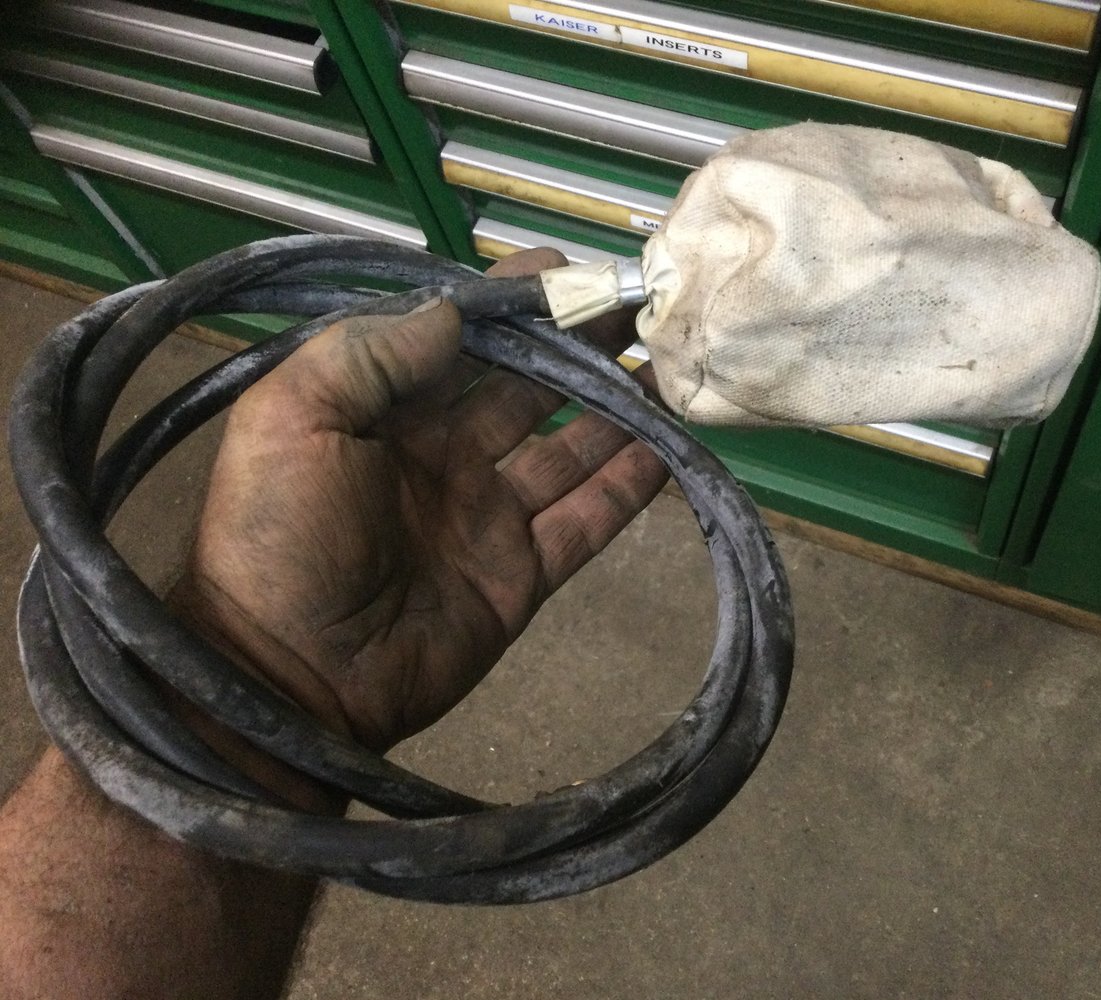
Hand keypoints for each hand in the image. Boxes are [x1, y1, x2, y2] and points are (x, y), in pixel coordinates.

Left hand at [172, 249, 666, 751]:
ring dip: (615, 411)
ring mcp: (486, 517)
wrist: (290, 674)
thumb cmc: (280, 536)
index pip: (457, 342)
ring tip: (665, 368)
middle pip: (526, 389)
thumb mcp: (290, 419)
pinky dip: (627, 489)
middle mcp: (442, 456)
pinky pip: (584, 522)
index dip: (507, 305)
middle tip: (635, 308)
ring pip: (568, 450)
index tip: (560, 269)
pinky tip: (668, 449)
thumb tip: (452, 314)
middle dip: (576, 348)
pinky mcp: (520, 575)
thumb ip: (367, 355)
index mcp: (383, 412)